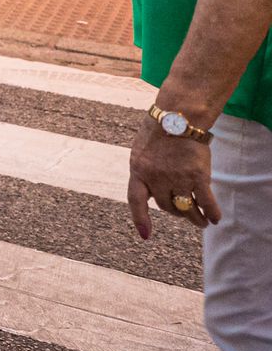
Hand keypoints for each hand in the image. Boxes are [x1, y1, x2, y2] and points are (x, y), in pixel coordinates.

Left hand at [127, 119, 220, 238]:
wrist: (178, 115)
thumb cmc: (159, 131)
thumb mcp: (142, 150)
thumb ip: (145, 171)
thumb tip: (151, 193)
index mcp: (138, 169)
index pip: (136, 200)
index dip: (140, 219)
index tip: (146, 235)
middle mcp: (155, 177)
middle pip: (166, 206)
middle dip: (176, 212)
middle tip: (185, 213)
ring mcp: (176, 177)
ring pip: (186, 208)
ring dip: (195, 218)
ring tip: (202, 222)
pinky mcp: (197, 176)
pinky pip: (205, 202)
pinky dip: (211, 212)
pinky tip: (215, 218)